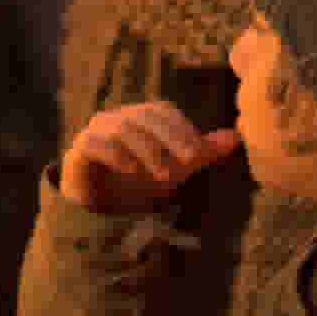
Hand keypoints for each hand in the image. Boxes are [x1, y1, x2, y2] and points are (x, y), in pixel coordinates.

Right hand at [60, 98, 239, 216]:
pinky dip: (115, 154)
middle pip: (145, 117)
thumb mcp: (175, 168)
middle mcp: (118, 118)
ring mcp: (96, 131)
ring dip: (148, 150)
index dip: (182, 129)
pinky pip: (94, 142)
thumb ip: (201, 153)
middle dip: (170, 139)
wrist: (98, 204)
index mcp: (140, 117)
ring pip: (123, 128)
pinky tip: (131, 170)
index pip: (163, 111)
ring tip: (164, 175)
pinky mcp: (79, 149)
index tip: (198, 154)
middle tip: (189, 162)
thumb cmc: (138, 182)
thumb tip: (236, 138)